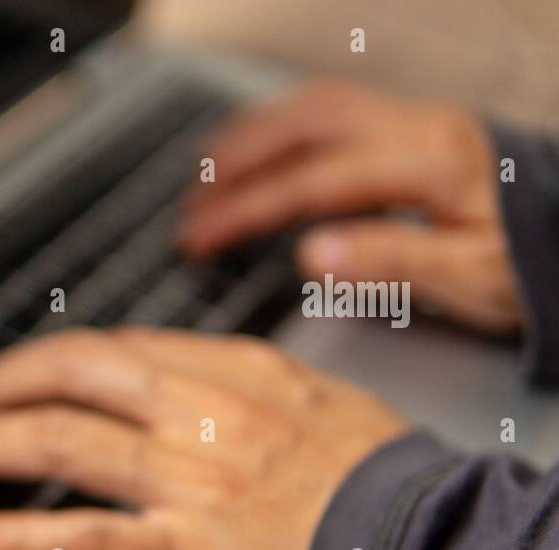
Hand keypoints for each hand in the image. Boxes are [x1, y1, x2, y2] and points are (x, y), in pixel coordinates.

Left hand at [0, 327, 407, 549]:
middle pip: (78, 379)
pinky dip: (22, 541)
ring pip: (66, 444)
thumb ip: (249, 391)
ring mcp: (194, 482)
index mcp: (239, 376)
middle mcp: (206, 416)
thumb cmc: (387, 493)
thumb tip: (187, 385)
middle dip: (8, 386)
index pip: (120, 351)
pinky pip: (86, 541)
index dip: (54, 360)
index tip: (24, 374)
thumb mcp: (323, 408)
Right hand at [181, 80, 523, 334]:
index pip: (311, 181)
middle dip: (237, 164)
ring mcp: (416, 120)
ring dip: (254, 134)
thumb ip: (386, 262)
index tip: (200, 237)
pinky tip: (264, 145)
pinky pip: (335, 106)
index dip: (247, 209)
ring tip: (207, 171)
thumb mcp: (467, 277)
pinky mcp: (415, 127)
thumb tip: (309, 255)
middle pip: (303, 126)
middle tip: (191, 206)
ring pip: (316, 106)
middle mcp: (417, 127)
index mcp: (427, 162)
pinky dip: (285, 123)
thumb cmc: (530, 261)